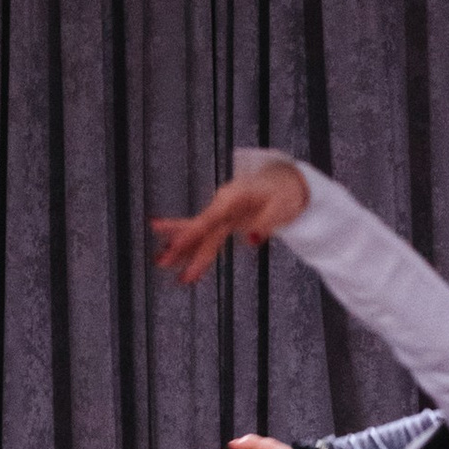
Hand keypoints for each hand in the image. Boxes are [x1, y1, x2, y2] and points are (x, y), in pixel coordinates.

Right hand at [152, 161, 307, 287]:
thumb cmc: (285, 193)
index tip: (175, 245)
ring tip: (162, 264)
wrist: (287, 181)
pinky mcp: (227, 222)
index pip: (208, 220)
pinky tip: (188, 268)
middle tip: (161, 261)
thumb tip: (250, 239)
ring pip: (201, 236)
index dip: (191, 234)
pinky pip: (210, 239)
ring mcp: (224, 214)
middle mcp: (223, 205)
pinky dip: (198, 253)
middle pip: (199, 229)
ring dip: (184, 253)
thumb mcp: (281, 208)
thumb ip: (265, 224)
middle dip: (180, 246)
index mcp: (233, 198)